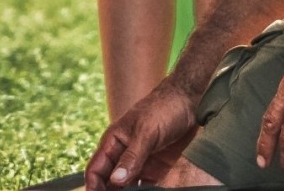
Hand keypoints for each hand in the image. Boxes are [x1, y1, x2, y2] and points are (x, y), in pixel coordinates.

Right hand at [85, 79, 201, 190]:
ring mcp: (141, 162)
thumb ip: (131, 157)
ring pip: (128, 187)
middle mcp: (124, 154)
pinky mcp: (157, 168)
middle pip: (110, 183)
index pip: (95, 170)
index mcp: (113, 142)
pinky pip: (149, 187)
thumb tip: (115, 180)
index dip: (94, 187)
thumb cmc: (163, 108)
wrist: (190, 101)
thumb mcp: (145, 132)